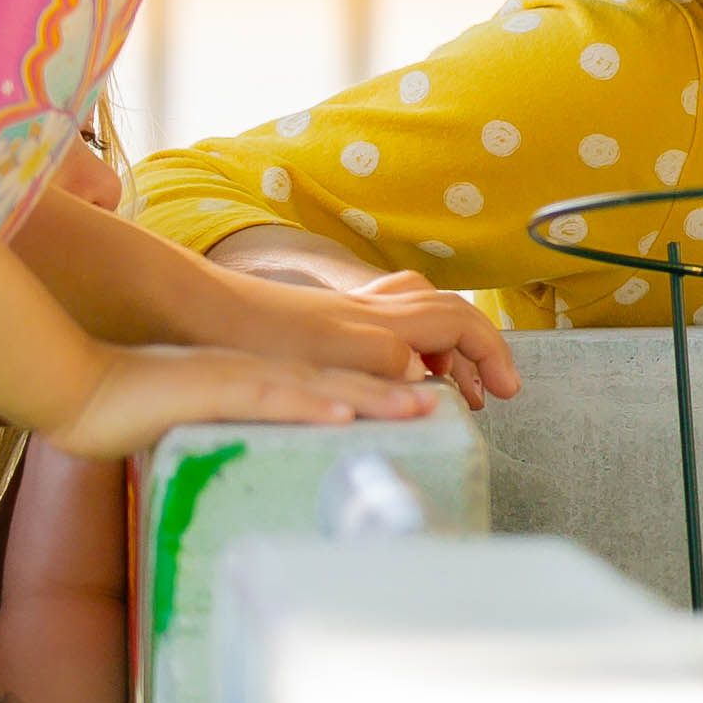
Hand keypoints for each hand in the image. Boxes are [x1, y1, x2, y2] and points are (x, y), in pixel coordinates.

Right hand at [38, 343, 433, 464]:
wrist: (71, 383)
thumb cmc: (121, 409)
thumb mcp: (187, 422)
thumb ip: (222, 432)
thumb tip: (242, 457)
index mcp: (251, 381)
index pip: (324, 390)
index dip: (373, 397)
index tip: (416, 409)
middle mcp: (254, 373)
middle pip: (337, 384)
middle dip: (394, 394)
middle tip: (446, 404)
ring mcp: (235, 378)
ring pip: (317, 387)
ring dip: (372, 398)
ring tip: (422, 406)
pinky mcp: (210, 390)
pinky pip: (268, 398)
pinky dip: (309, 407)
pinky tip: (343, 416)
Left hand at [222, 252, 520, 408]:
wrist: (195, 312)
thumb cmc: (253, 339)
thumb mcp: (327, 361)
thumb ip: (387, 367)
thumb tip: (430, 382)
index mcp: (381, 323)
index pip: (462, 324)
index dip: (493, 355)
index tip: (506, 391)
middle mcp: (371, 311)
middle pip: (448, 313)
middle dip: (479, 348)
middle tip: (487, 392)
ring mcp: (346, 312)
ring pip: (419, 312)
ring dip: (445, 344)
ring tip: (445, 383)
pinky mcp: (323, 320)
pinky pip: (388, 319)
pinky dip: (409, 340)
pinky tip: (390, 369)